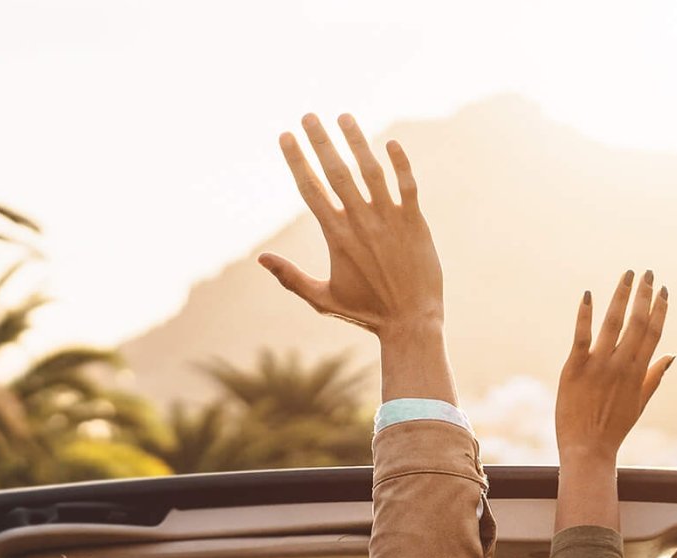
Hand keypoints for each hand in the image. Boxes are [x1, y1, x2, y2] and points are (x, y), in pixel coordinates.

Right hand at [258, 113, 441, 341]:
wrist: (411, 322)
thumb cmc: (366, 312)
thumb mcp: (322, 298)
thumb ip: (291, 277)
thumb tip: (261, 258)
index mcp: (336, 236)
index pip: (310, 189)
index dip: (297, 160)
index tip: (286, 136)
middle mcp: (361, 222)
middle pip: (336, 172)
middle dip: (321, 141)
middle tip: (309, 116)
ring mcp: (390, 220)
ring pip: (371, 171)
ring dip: (357, 141)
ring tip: (344, 117)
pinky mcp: (415, 223)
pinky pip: (407, 186)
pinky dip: (400, 164)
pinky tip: (391, 142)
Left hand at [555, 271, 673, 465]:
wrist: (588, 450)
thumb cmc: (614, 428)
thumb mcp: (640, 403)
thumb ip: (655, 376)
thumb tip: (672, 355)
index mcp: (638, 372)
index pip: (653, 333)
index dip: (659, 309)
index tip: (663, 289)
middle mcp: (621, 365)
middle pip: (636, 322)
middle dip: (644, 295)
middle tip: (648, 272)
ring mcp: (598, 365)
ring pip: (613, 323)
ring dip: (621, 296)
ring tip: (628, 275)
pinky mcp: (575, 368)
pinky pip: (581, 336)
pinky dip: (585, 314)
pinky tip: (588, 294)